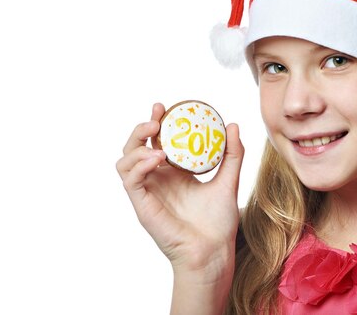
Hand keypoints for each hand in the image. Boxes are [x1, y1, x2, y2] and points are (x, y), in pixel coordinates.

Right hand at [116, 103, 243, 279]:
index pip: (157, 142)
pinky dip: (139, 165)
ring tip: (154, 136)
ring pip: (125, 160)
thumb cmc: (219, 222)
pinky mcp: (141, 205)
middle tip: (156, 117)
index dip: (156, 122)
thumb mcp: (229, 180)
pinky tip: (157, 159)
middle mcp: (157, 180)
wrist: (214, 250)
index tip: (165, 107)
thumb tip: (232, 125)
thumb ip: (232, 154)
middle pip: (136, 146)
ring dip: (135, 144)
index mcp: (173, 172)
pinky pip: (130, 180)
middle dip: (141, 128)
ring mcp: (147, 192)